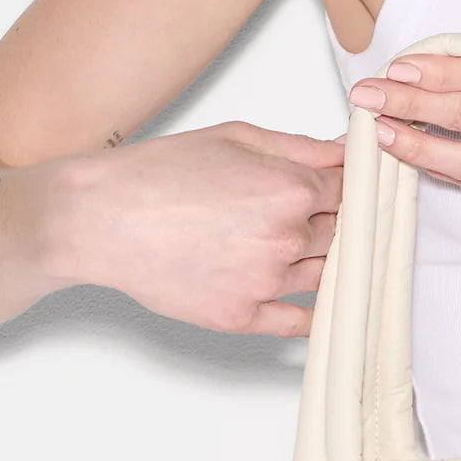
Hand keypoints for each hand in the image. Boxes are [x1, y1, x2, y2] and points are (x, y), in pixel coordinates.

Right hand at [49, 122, 344, 335]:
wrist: (98, 218)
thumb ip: (300, 147)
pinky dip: (313, 316)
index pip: (352, 193)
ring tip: (325, 256)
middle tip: (338, 221)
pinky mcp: (242, 315)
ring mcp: (266, 282)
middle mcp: (286, 239)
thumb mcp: (235, 137)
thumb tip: (346, 152)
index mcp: (291, 190)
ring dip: (331, 265)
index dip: (357, 191)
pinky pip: (296, 323)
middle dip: (342, 225)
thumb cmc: (157, 173)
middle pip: (343, 235)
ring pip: (325, 276)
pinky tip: (321, 307)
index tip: (361, 193)